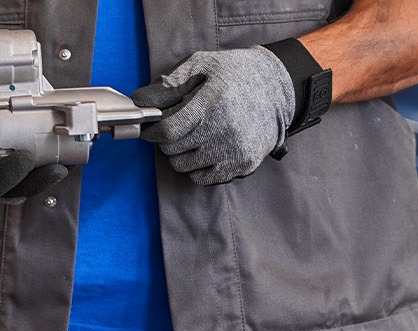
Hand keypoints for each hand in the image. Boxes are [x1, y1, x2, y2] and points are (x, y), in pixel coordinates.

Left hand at [131, 46, 294, 185]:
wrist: (277, 88)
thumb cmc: (235, 74)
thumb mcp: (201, 65)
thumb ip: (169, 83)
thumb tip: (140, 100)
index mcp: (212, 102)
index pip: (168, 130)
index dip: (152, 131)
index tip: (150, 128)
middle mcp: (224, 128)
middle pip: (172, 149)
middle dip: (166, 140)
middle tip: (174, 129)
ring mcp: (234, 149)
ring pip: (184, 166)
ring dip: (180, 154)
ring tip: (191, 137)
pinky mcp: (243, 164)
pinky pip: (202, 179)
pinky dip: (196, 168)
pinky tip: (203, 150)